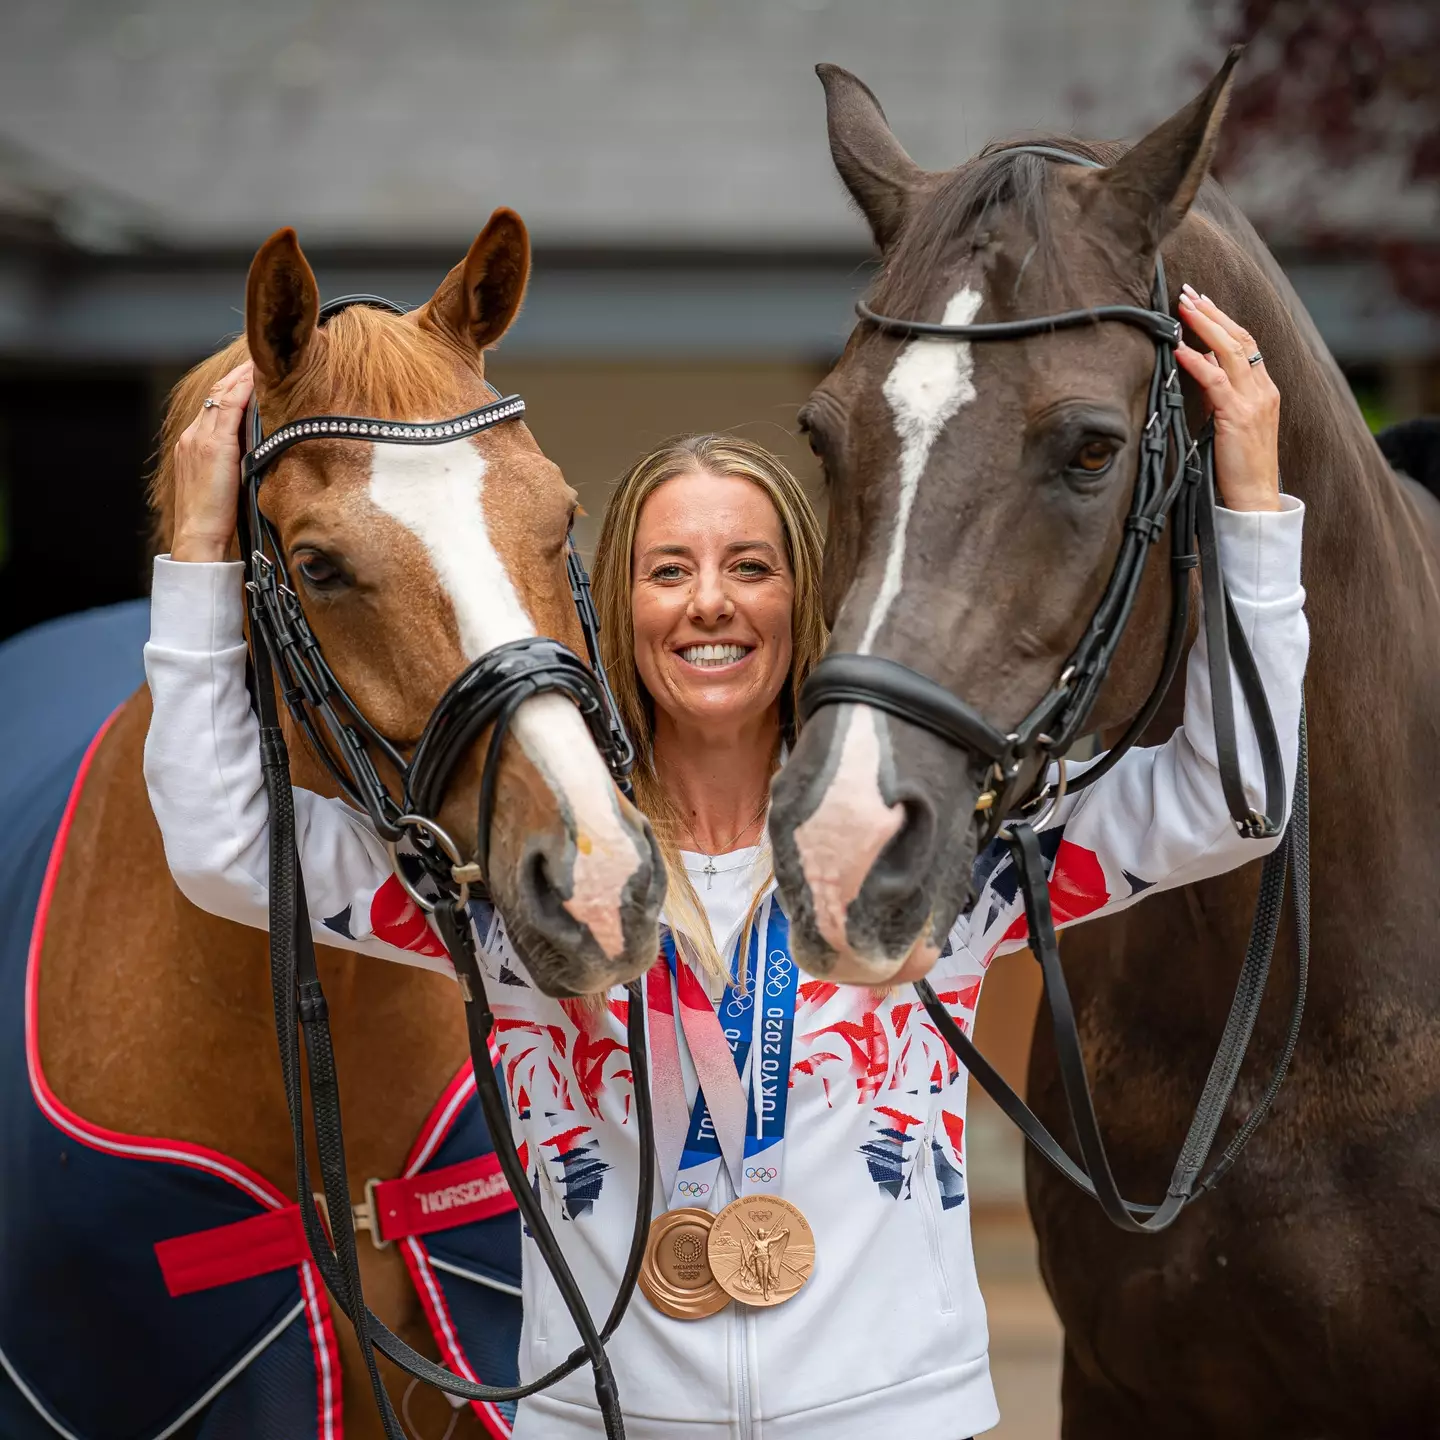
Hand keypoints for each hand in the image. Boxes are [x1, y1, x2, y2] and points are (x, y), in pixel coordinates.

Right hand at [171, 361, 253, 561]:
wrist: (198, 535)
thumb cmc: (216, 517)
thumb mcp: (224, 481)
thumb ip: (235, 459)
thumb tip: (262, 447)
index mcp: (194, 443)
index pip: (215, 404)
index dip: (233, 386)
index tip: (252, 372)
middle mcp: (194, 435)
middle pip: (217, 394)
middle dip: (238, 374)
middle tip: (261, 357)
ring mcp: (200, 438)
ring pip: (222, 396)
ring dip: (243, 376)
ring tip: (263, 360)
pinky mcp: (213, 446)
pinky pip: (228, 409)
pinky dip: (242, 390)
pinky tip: (257, 378)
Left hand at [1175, 286, 1280, 513]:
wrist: (1255, 497)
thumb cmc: (1238, 465)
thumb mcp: (1230, 421)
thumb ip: (1219, 393)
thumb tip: (1201, 365)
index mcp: (1263, 389)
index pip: (1245, 343)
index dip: (1223, 319)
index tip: (1201, 301)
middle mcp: (1262, 390)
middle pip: (1240, 337)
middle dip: (1212, 312)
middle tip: (1188, 292)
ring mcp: (1253, 402)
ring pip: (1231, 351)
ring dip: (1204, 325)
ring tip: (1182, 307)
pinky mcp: (1237, 417)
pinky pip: (1216, 381)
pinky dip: (1197, 361)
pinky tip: (1180, 348)